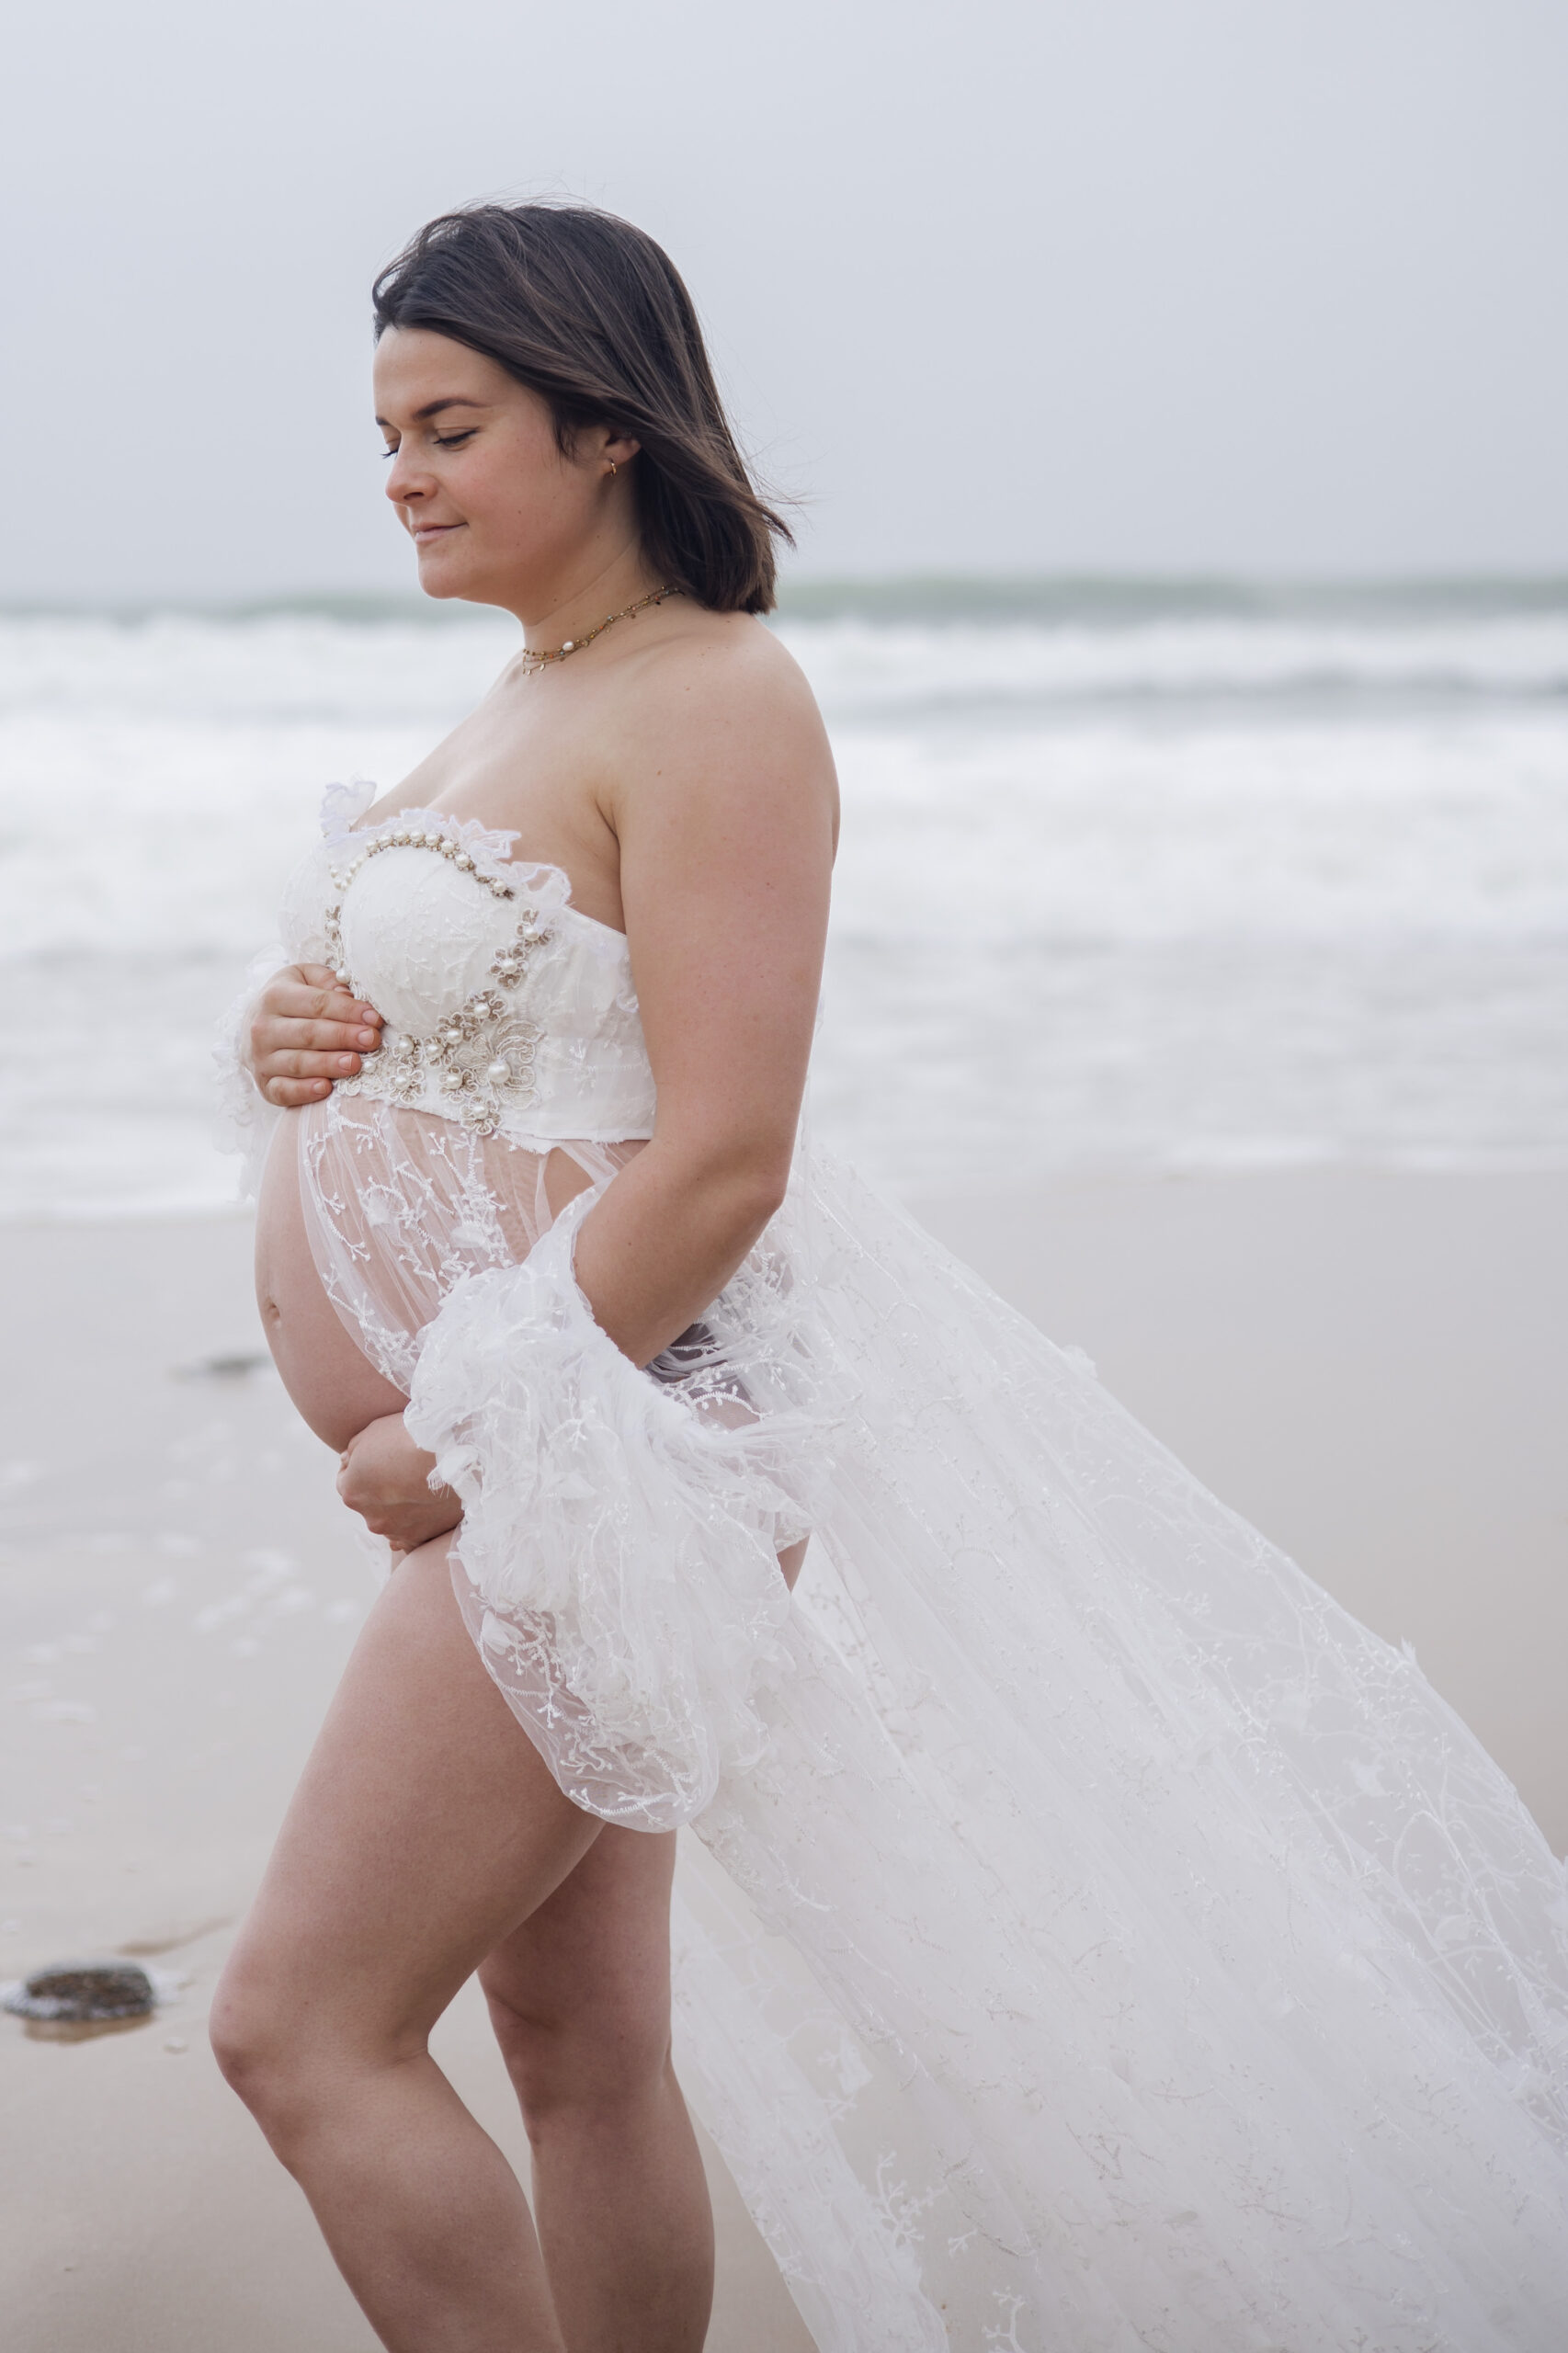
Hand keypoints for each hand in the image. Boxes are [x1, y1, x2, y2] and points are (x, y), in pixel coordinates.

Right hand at [248, 964, 383, 1107]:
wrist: (253, 1027)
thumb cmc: (291, 1001)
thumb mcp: (304, 978)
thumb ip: (327, 981)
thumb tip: (348, 996)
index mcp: (275, 996)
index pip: (316, 1004)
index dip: (347, 1011)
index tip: (374, 1018)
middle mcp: (263, 1028)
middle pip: (308, 1033)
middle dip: (343, 1036)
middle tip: (371, 1040)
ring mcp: (261, 1058)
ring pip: (298, 1063)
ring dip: (329, 1064)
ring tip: (355, 1063)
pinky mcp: (264, 1084)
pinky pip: (283, 1090)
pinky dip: (304, 1091)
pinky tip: (326, 1088)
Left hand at [337, 1414, 461, 1555]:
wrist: (455, 1453)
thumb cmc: (411, 1437)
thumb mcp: (373, 1431)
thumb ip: (354, 1451)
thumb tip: (349, 1461)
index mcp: (352, 1490)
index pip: (347, 1481)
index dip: (362, 1467)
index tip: (380, 1458)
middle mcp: (370, 1517)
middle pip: (371, 1503)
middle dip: (382, 1489)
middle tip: (406, 1470)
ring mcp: (396, 1531)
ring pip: (393, 1520)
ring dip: (402, 1507)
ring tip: (423, 1486)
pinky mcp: (421, 1538)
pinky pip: (413, 1534)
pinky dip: (418, 1522)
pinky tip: (429, 1506)